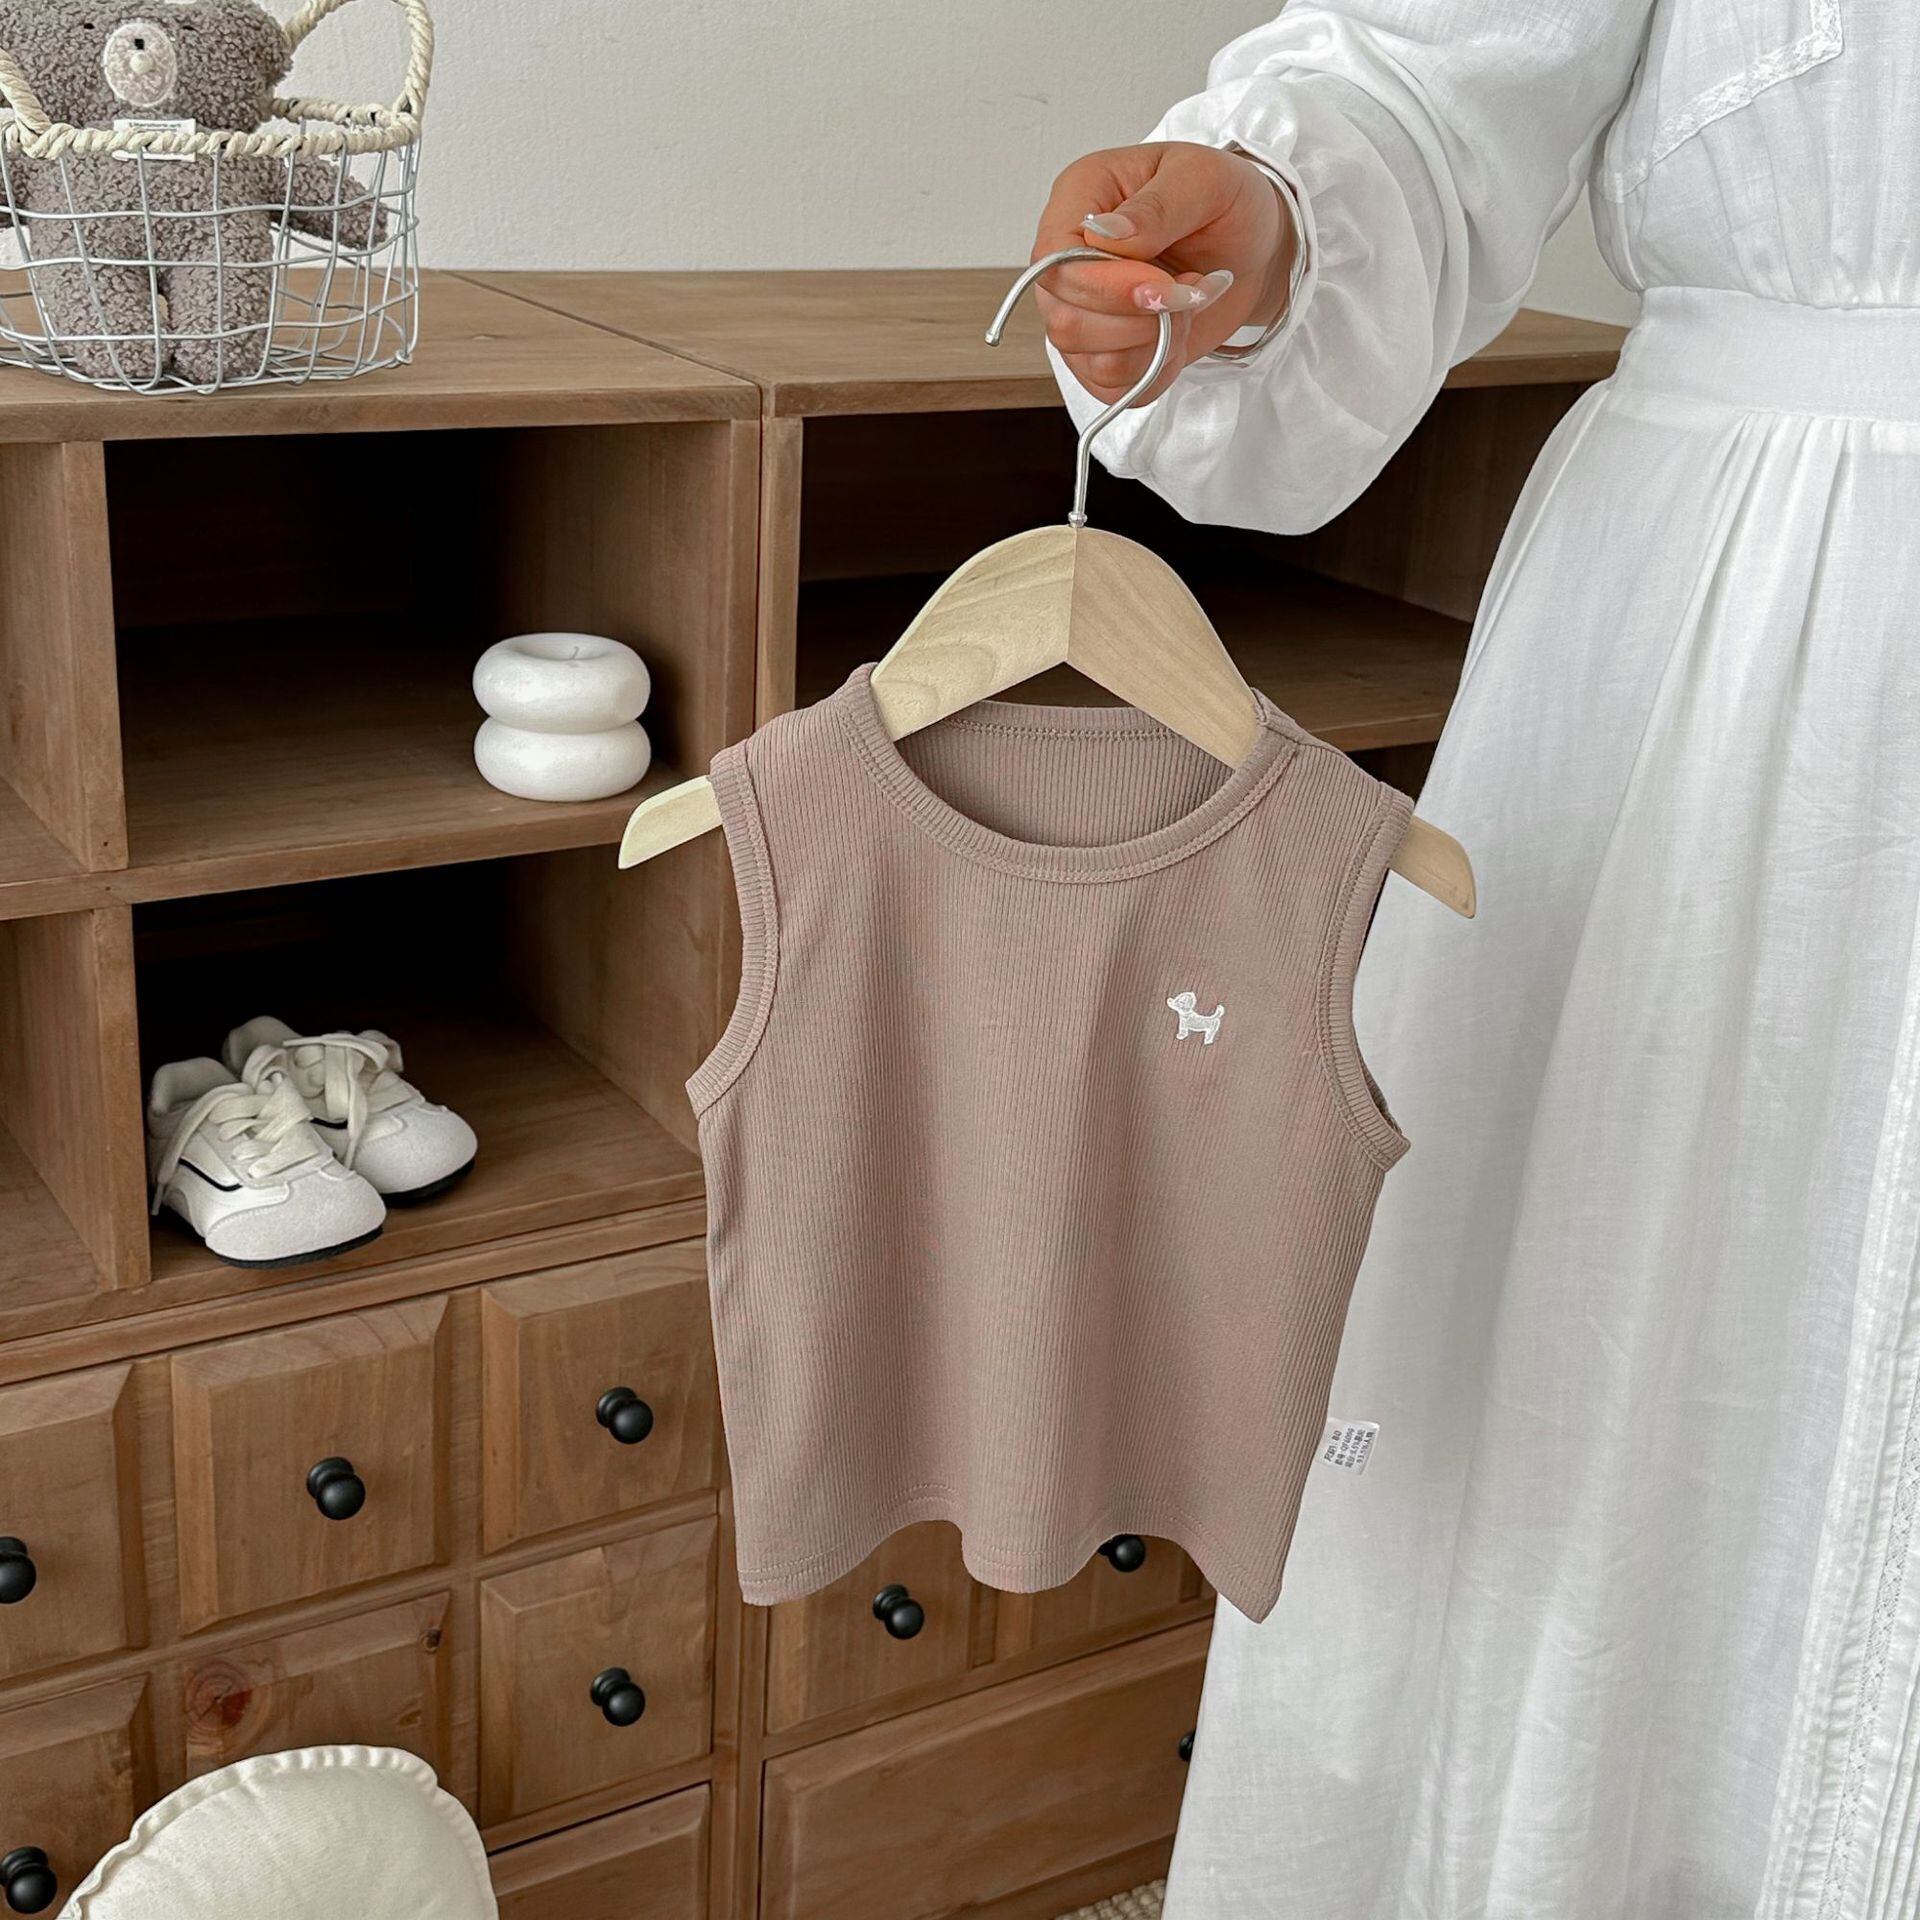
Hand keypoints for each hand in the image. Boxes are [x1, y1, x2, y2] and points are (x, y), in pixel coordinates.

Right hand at [1031, 141, 1297, 405]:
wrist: (1250, 247)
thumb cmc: (1225, 202)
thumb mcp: (1205, 180)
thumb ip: (1156, 207)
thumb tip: (1103, 233)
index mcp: (1077, 201)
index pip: (1053, 262)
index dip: (1105, 288)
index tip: (1163, 284)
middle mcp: (1067, 261)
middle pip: (1065, 321)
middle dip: (1139, 320)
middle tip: (1190, 290)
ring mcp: (1080, 313)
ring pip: (1090, 361)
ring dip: (1155, 344)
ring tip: (1188, 304)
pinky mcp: (1103, 354)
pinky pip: (1114, 388)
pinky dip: (1157, 369)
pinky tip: (1178, 333)